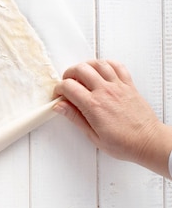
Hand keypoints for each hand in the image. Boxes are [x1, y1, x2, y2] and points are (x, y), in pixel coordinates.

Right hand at [53, 60, 171, 176]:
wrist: (148, 142)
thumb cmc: (124, 143)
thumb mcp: (93, 136)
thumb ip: (75, 118)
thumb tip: (60, 106)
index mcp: (93, 106)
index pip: (68, 86)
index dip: (59, 89)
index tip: (59, 95)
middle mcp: (105, 92)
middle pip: (80, 69)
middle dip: (69, 74)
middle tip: (68, 83)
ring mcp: (118, 86)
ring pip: (97, 64)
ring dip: (86, 66)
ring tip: (82, 75)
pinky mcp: (128, 85)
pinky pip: (117, 66)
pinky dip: (106, 64)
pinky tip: (101, 71)